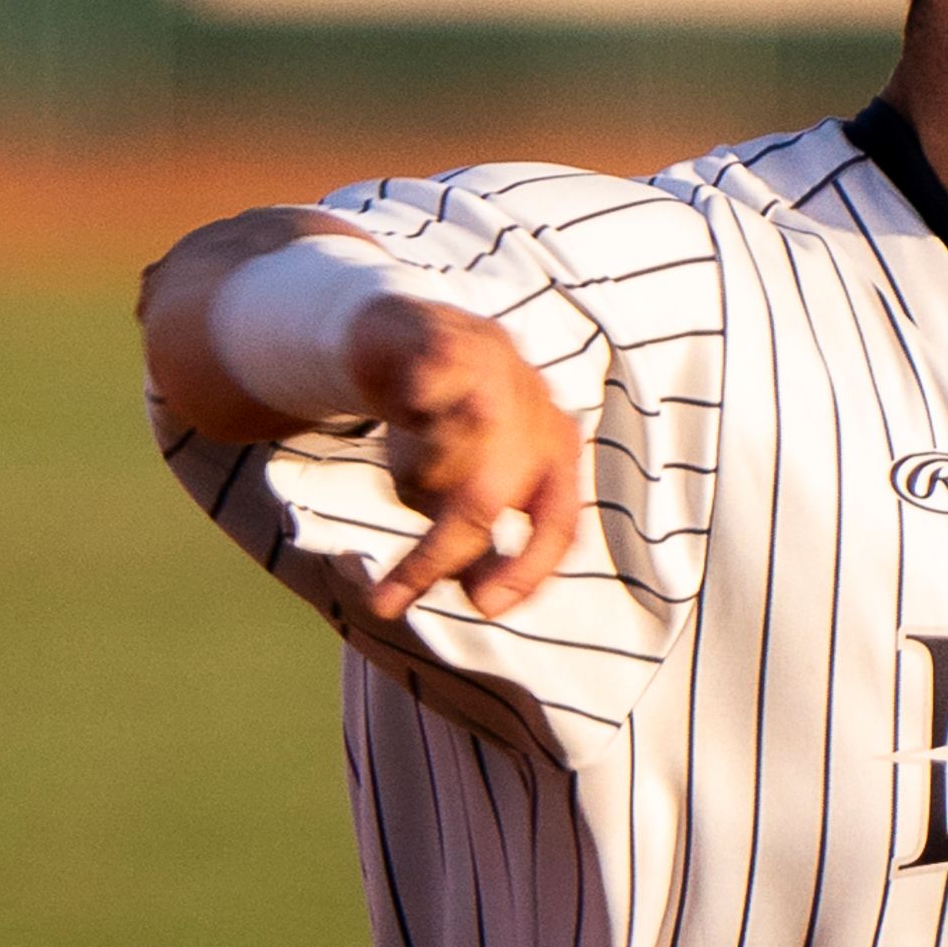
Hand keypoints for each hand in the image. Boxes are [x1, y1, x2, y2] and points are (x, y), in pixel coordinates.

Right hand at [351, 299, 583, 620]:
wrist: (404, 337)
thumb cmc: (441, 427)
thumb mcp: (464, 488)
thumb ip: (475, 538)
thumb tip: (486, 601)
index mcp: (555, 452)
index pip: (558, 524)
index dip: (528, 570)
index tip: (483, 608)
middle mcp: (537, 412)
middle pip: (489, 496)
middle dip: (440, 551)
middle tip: (389, 600)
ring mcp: (496, 371)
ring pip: (454, 447)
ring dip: (414, 472)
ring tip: (404, 462)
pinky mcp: (445, 341)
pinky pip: (432, 380)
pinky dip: (421, 394)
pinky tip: (413, 397)